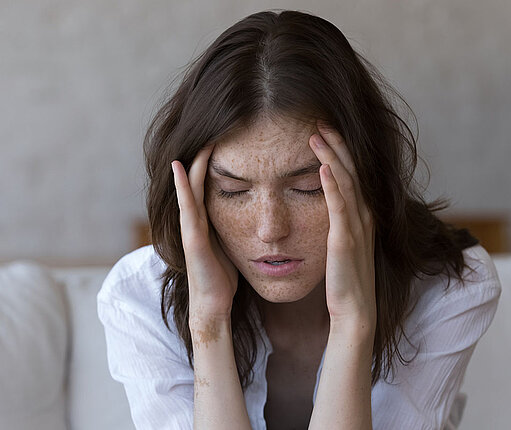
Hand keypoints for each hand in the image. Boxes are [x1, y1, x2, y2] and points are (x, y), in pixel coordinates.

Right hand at [172, 145, 238, 321]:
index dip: (214, 161)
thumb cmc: (222, 277)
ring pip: (189, 188)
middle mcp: (195, 220)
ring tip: (202, 138)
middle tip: (216, 129)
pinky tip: (179, 166)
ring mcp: (190, 228)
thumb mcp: (231, 243)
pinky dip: (182, 186)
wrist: (212, 305)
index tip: (228, 138)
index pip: (209, 183)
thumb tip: (252, 212)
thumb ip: (234, 226)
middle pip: (197, 180)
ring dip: (193, 162)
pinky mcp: (192, 239)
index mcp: (207, 220)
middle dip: (204, 155)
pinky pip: (187, 207)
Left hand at [308, 122, 376, 330]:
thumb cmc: (346, 279)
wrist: (354, 310)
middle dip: (337, 143)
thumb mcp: (345, 244)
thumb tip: (329, 206)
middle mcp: (364, 216)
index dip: (341, 150)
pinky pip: (339, 207)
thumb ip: (340, 223)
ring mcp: (356, 227)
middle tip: (320, 120)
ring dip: (332, 156)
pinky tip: (323, 167)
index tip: (325, 130)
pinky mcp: (344, 240)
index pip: (353, 174)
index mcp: (362, 215)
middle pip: (352, 170)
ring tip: (317, 134)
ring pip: (346, 182)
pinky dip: (332, 185)